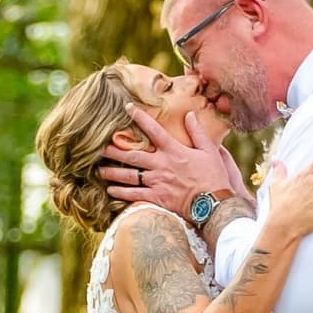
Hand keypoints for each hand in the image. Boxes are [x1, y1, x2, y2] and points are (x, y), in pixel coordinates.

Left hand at [100, 107, 252, 217]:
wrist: (214, 203)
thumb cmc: (214, 177)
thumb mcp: (209, 151)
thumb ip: (197, 132)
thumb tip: (190, 114)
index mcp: (174, 151)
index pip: (154, 130)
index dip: (140, 117)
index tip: (127, 108)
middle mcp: (161, 165)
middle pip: (133, 155)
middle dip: (115, 150)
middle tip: (100, 146)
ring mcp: (157, 182)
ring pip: (129, 175)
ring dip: (112, 172)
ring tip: (99, 169)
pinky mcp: (157, 198)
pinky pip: (134, 195)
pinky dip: (121, 193)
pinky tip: (110, 190)